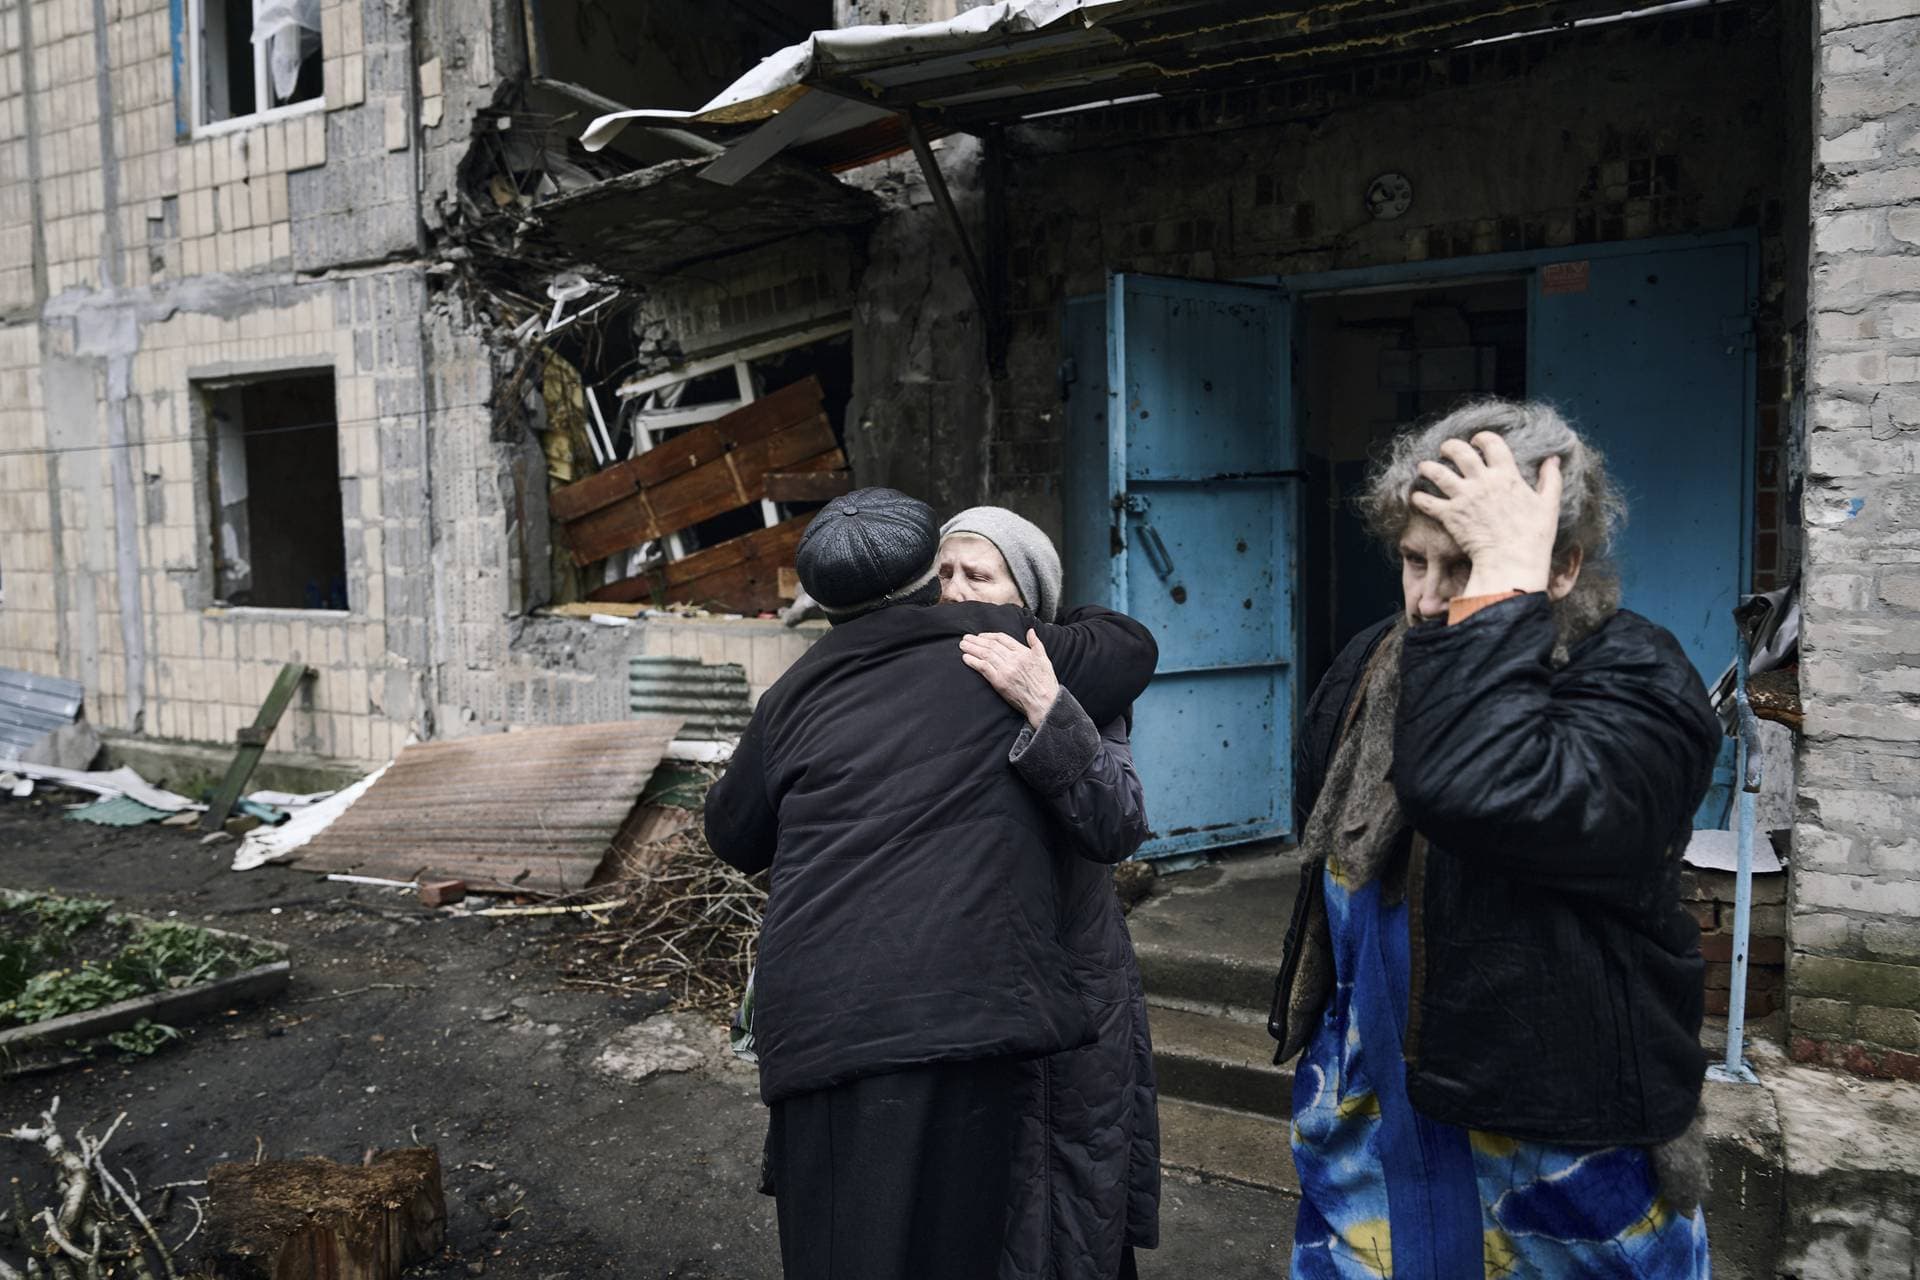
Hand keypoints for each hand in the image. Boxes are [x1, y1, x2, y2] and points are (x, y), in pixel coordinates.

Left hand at [960, 629, 1059, 728]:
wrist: (1044, 702)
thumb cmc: (1045, 682)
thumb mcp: (1044, 659)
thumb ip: (1036, 644)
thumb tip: (1030, 631)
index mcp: (1024, 652)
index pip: (1002, 638)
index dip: (989, 635)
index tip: (980, 636)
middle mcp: (1014, 659)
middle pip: (991, 645)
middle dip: (976, 640)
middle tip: (966, 638)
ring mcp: (1006, 670)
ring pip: (985, 655)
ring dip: (972, 649)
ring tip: (963, 645)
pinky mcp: (1000, 682)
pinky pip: (984, 668)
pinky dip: (973, 662)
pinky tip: (966, 658)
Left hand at [1410, 432, 1562, 596]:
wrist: (1512, 561)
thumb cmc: (1534, 536)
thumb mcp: (1549, 504)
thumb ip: (1550, 479)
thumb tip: (1553, 459)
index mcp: (1507, 475)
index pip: (1492, 443)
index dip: (1481, 438)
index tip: (1476, 441)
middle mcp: (1483, 482)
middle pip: (1459, 452)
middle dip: (1449, 446)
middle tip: (1445, 449)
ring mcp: (1464, 497)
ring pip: (1438, 472)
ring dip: (1428, 467)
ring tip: (1424, 466)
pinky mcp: (1450, 515)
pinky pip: (1427, 501)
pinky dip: (1419, 498)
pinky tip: (1416, 496)